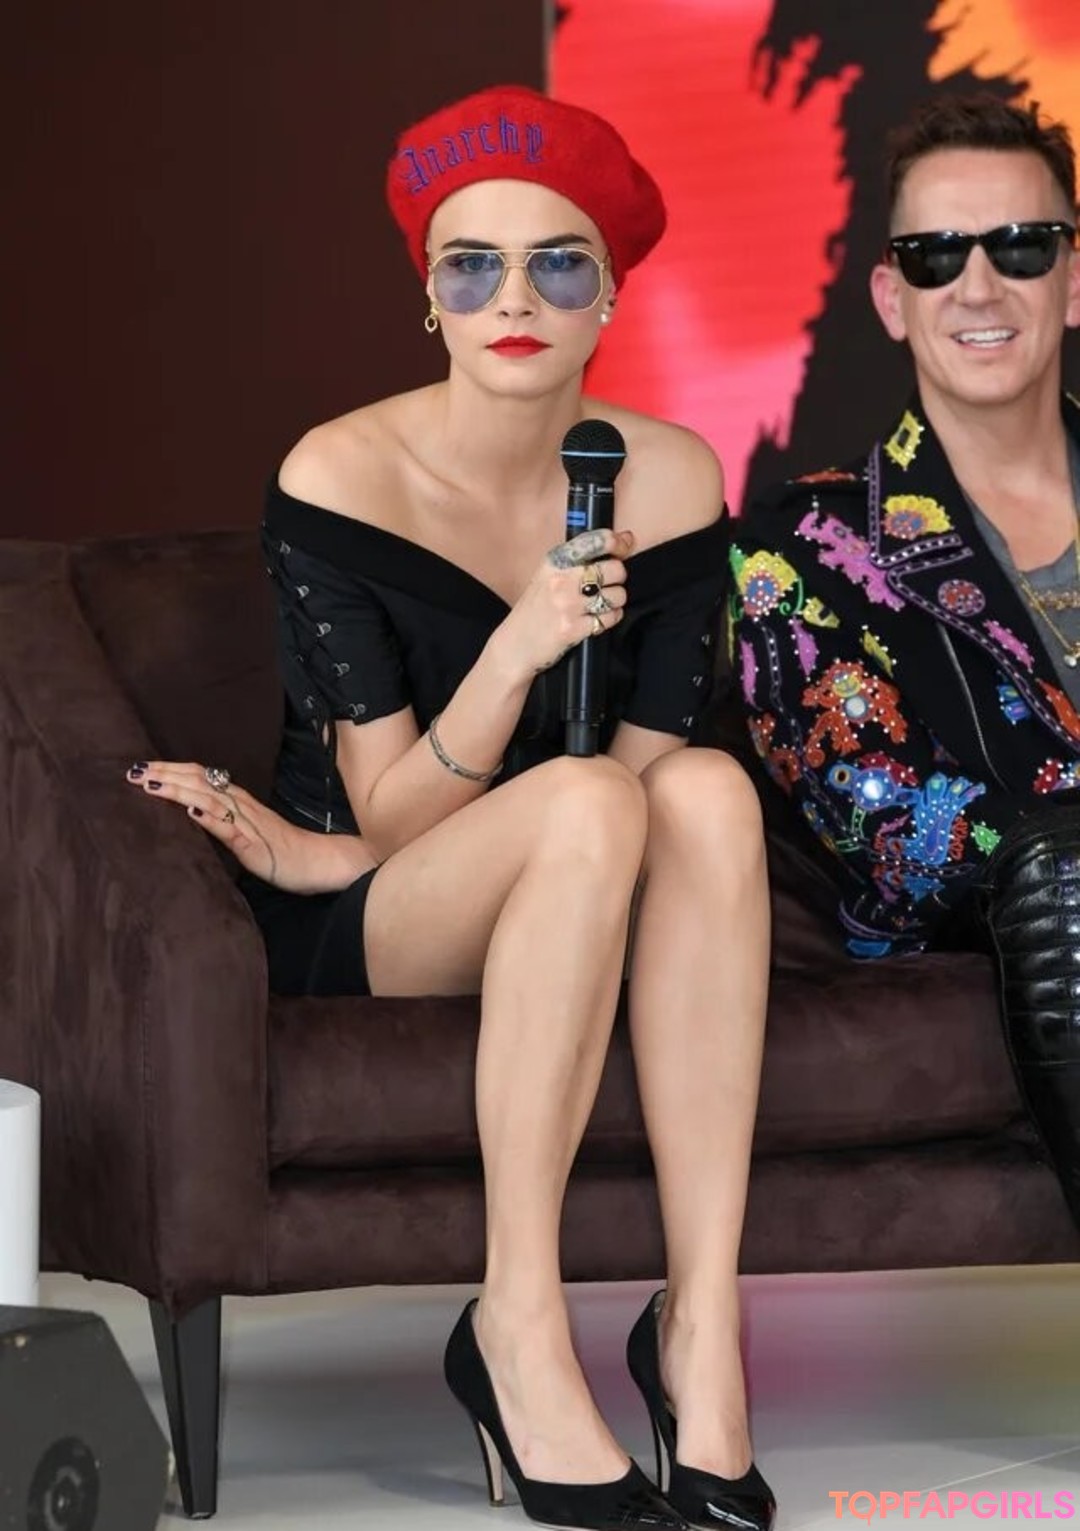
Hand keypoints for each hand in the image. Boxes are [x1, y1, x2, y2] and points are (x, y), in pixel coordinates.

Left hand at [124, 760, 374, 893]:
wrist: (321, 863)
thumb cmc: (286, 852)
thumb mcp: (248, 833)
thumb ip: (224, 821)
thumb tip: (194, 812)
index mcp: (239, 802)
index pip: (202, 777)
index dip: (172, 770)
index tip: (144, 767)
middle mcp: (241, 806)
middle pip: (200, 781)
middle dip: (166, 773)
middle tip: (134, 769)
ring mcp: (248, 823)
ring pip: (209, 798)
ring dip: (178, 789)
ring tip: (150, 784)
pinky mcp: (254, 845)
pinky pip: (230, 828)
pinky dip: (208, 817)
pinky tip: (190, 810)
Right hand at [496, 527, 633, 678]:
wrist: (514, 646)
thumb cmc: (535, 610)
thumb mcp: (549, 576)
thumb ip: (583, 559)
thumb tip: (627, 538)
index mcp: (556, 561)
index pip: (598, 541)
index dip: (619, 543)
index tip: (624, 547)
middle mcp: (562, 579)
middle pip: (615, 569)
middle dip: (617, 579)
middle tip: (605, 587)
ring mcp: (568, 605)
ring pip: (617, 595)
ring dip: (615, 602)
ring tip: (599, 606)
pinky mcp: (574, 628)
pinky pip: (610, 618)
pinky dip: (609, 619)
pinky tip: (595, 620)